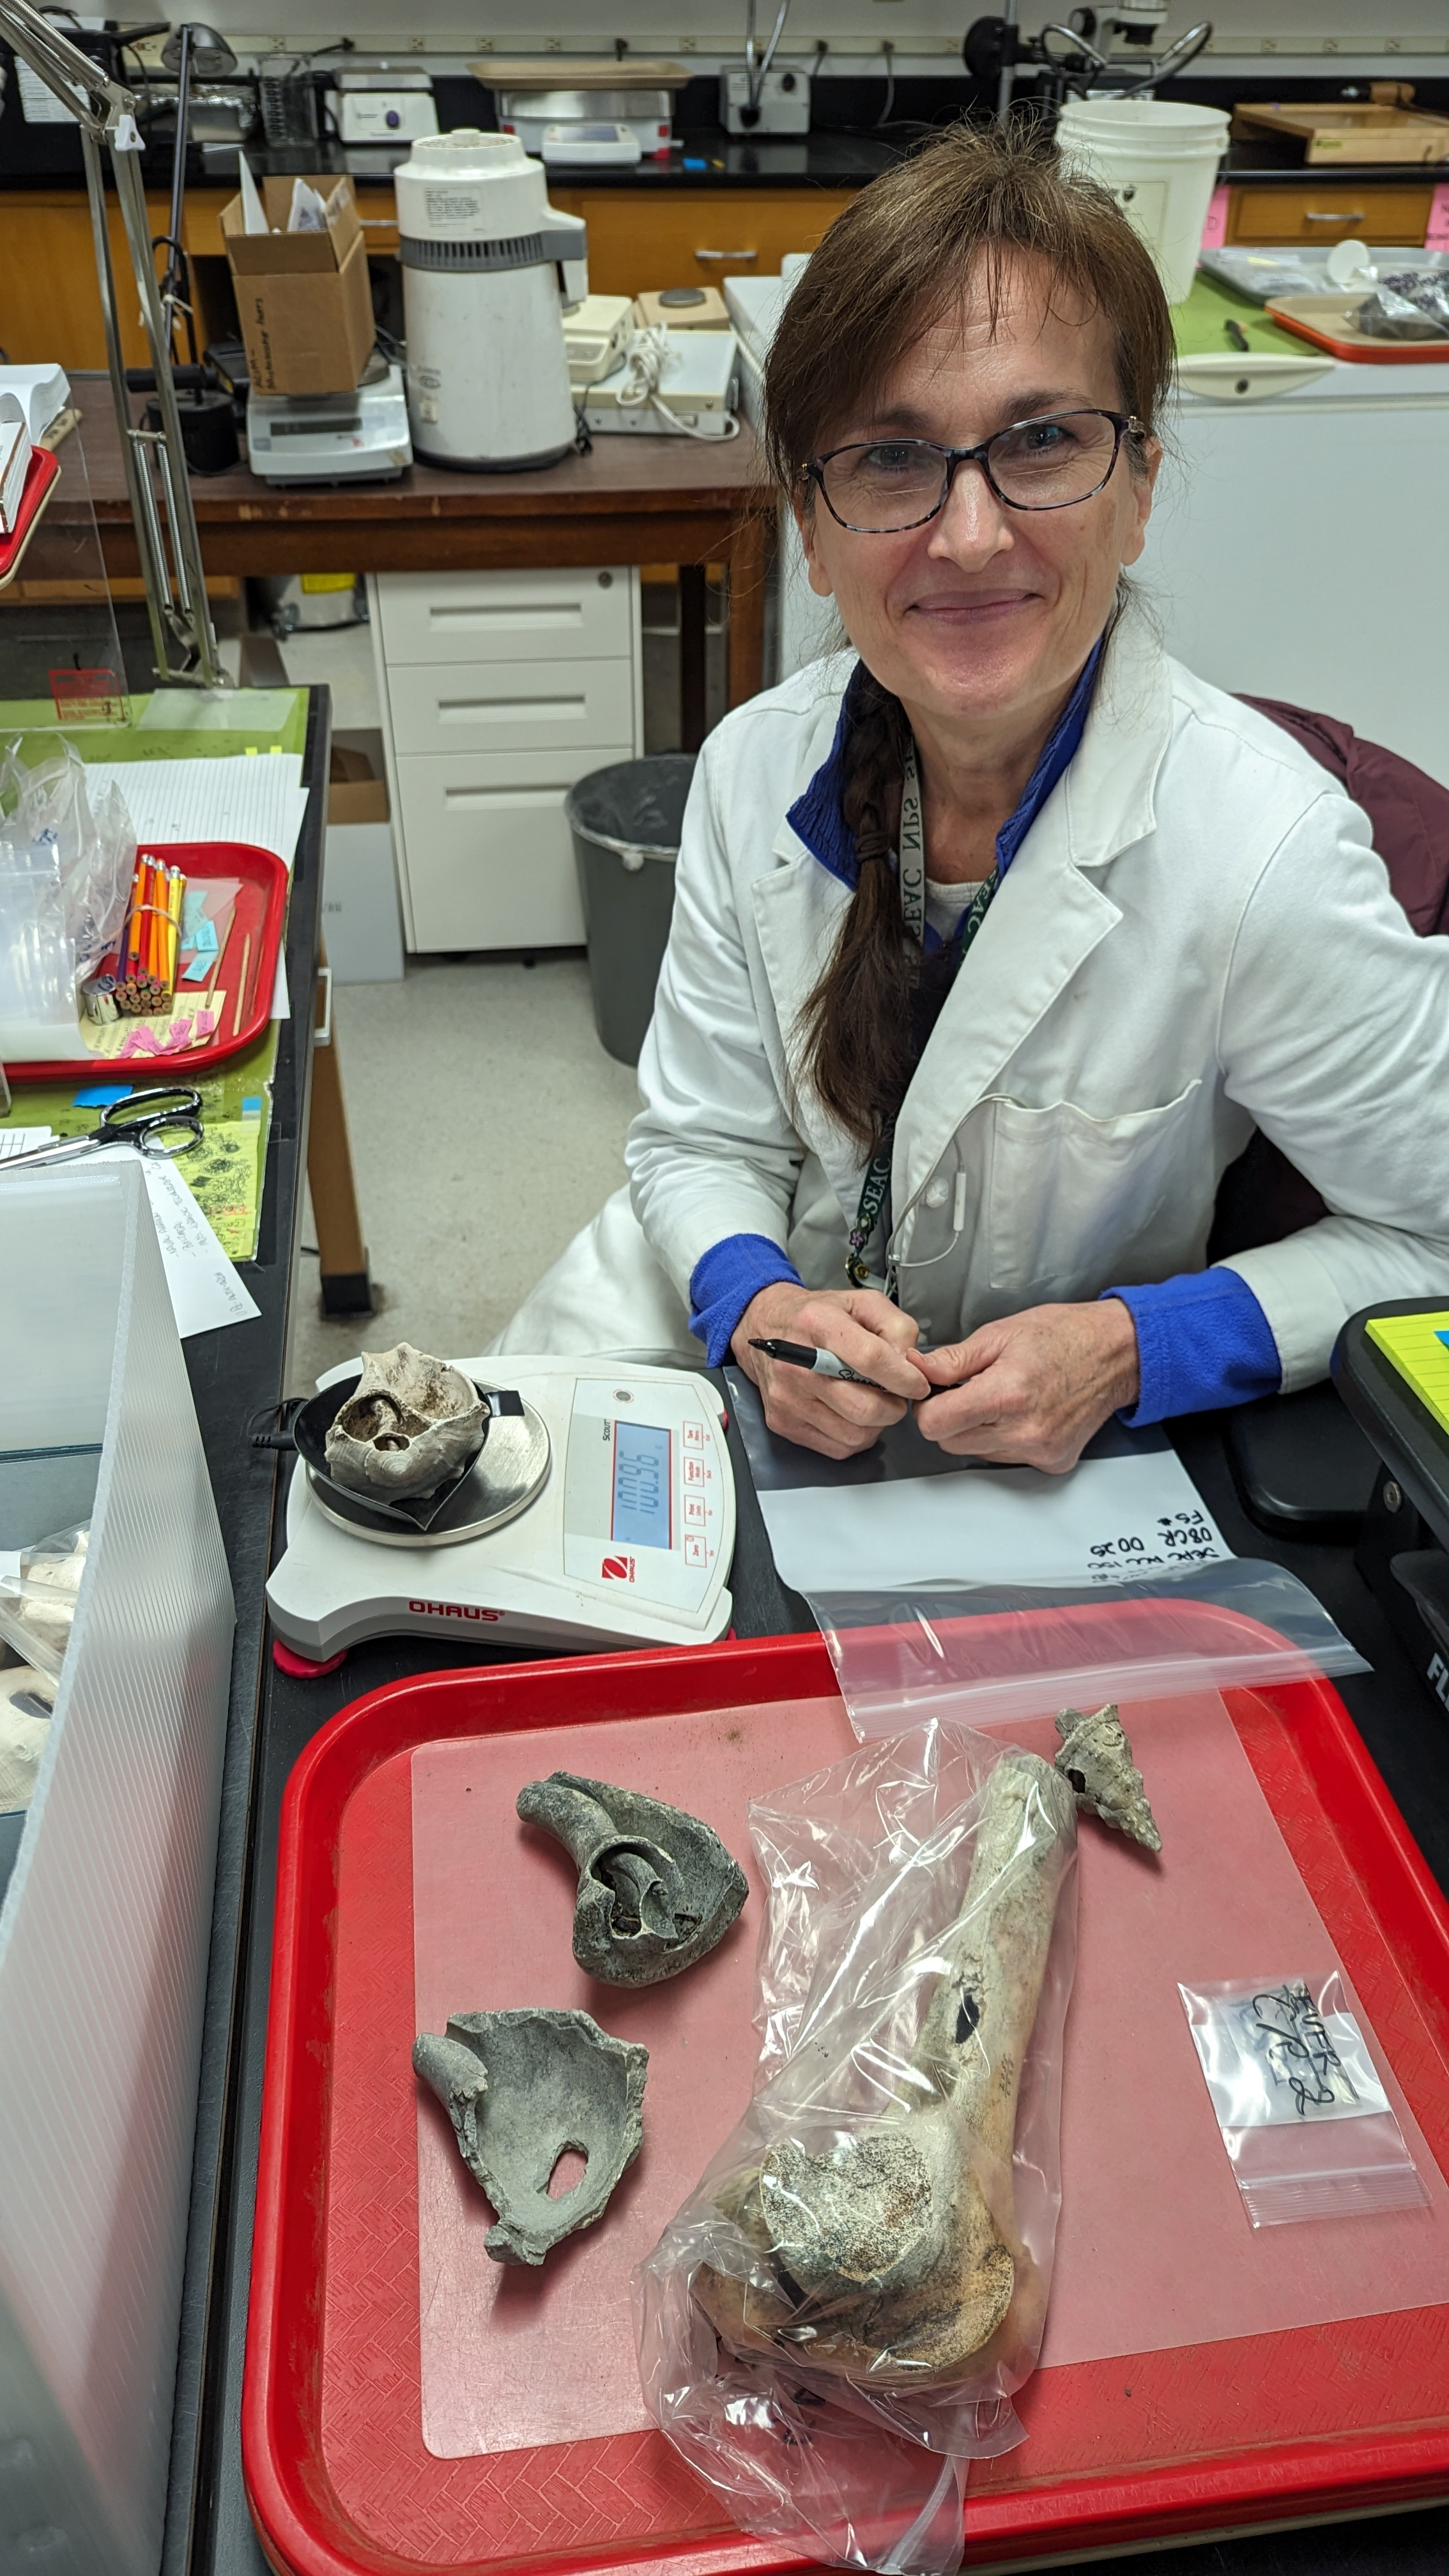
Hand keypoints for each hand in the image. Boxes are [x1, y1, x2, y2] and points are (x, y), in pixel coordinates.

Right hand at [732, 1280, 930, 1460]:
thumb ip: (897, 1327)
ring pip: (854, 1434)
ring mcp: (787, 1397)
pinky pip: (837, 1447)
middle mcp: (797, 1363)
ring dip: (875, 1424)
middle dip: (893, 1407)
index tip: (918, 1385)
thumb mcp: (863, 1302)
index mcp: (818, 1324)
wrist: (765, 1328)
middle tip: (894, 1395)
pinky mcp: (783, 1422)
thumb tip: (910, 1366)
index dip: (904, 1378)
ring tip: (870, 1401)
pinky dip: (854, 1436)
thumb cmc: (817, 1317)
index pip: (871, 1359)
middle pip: (864, 1407)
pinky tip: (850, 1413)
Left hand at [912, 1299, 1140, 1472]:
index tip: (936, 1393)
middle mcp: (1024, 1430)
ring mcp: (1040, 1450)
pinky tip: (1024, 1412)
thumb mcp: (1000, 1334)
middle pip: (951, 1443)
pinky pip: (1007, 1458)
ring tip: (1004, 1397)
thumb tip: (918, 1369)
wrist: (1116, 1353)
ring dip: (978, 1429)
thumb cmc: (1065, 1336)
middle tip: (971, 1390)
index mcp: (1006, 1394)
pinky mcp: (1053, 1461)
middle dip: (951, 1418)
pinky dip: (1005, 1439)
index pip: (935, 1425)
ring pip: (977, 1453)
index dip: (928, 1407)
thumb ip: (953, 1359)